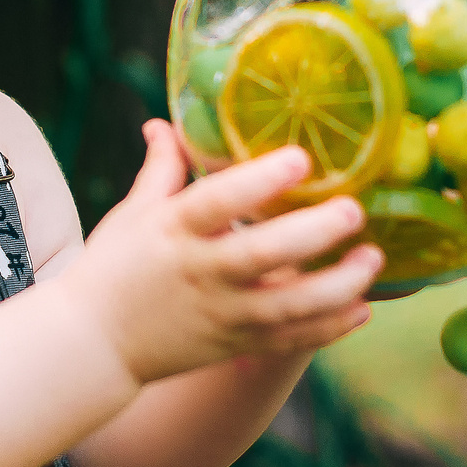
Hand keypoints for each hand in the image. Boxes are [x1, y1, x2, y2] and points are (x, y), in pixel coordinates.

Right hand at [47, 120, 382, 383]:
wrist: (93, 345)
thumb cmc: (113, 269)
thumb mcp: (132, 214)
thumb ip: (161, 168)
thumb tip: (164, 121)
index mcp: (172, 230)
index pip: (216, 202)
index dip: (258, 182)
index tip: (300, 158)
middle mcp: (199, 273)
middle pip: (261, 255)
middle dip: (312, 234)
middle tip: (354, 210)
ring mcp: (220, 314)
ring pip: (286, 306)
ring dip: (335, 286)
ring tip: (373, 259)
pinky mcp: (234, 344)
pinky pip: (288, 341)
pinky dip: (327, 329)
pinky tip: (361, 309)